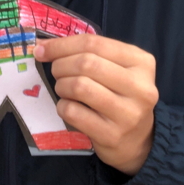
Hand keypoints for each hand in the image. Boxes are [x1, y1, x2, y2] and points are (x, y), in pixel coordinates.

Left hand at [34, 35, 157, 175]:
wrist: (137, 141)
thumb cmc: (121, 96)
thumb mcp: (116, 69)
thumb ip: (88, 53)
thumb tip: (43, 46)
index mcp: (141, 62)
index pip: (95, 44)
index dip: (62, 44)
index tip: (42, 48)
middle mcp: (140, 86)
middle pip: (87, 63)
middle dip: (61, 65)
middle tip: (56, 71)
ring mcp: (128, 113)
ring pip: (79, 86)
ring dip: (61, 85)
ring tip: (63, 89)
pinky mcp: (112, 135)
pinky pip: (73, 112)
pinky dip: (62, 106)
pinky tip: (67, 107)